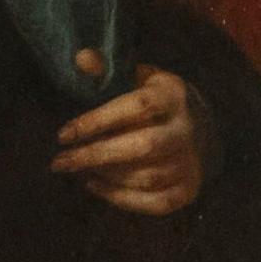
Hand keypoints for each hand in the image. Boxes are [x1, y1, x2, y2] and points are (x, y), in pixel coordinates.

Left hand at [53, 62, 200, 216]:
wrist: (200, 129)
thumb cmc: (155, 100)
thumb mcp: (136, 78)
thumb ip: (107, 70)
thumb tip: (82, 58)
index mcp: (173, 96)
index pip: (136, 107)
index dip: (98, 120)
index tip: (64, 134)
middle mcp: (187, 130)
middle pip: (143, 147)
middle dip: (96, 156)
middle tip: (59, 161)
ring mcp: (191, 163)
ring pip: (146, 177)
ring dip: (105, 175)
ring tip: (77, 167)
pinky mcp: (188, 190)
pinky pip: (154, 203)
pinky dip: (121, 198)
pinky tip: (94, 185)